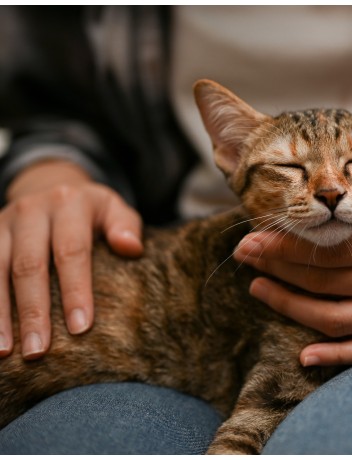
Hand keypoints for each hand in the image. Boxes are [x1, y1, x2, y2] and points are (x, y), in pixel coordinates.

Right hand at [0, 160, 142, 358]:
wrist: (50, 186)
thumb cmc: (91, 212)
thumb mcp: (114, 209)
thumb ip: (126, 226)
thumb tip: (131, 248)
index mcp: (69, 204)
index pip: (72, 251)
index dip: (76, 290)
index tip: (81, 328)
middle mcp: (30, 211)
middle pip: (29, 266)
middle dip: (33, 311)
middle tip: (38, 351)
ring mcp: (2, 223)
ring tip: (4, 352)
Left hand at [235, 129, 351, 365]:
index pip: (338, 247)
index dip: (293, 245)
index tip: (256, 236)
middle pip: (330, 282)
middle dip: (281, 269)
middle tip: (245, 256)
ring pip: (339, 319)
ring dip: (293, 307)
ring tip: (259, 288)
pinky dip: (335, 356)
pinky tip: (303, 356)